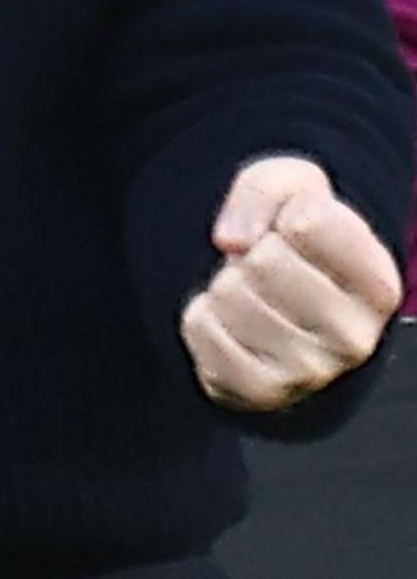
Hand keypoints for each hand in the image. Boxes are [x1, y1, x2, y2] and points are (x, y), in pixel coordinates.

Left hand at [181, 157, 402, 414]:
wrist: (273, 315)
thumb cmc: (291, 247)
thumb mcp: (293, 193)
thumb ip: (268, 188)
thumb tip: (233, 240)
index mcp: (379, 285)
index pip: (310, 221)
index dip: (286, 215)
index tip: (297, 235)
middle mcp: (356, 336)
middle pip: (265, 261)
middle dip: (251, 254)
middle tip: (266, 271)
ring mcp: (310, 371)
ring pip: (228, 294)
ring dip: (224, 286)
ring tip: (252, 297)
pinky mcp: (260, 390)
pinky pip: (200, 327)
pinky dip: (201, 315)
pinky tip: (232, 325)